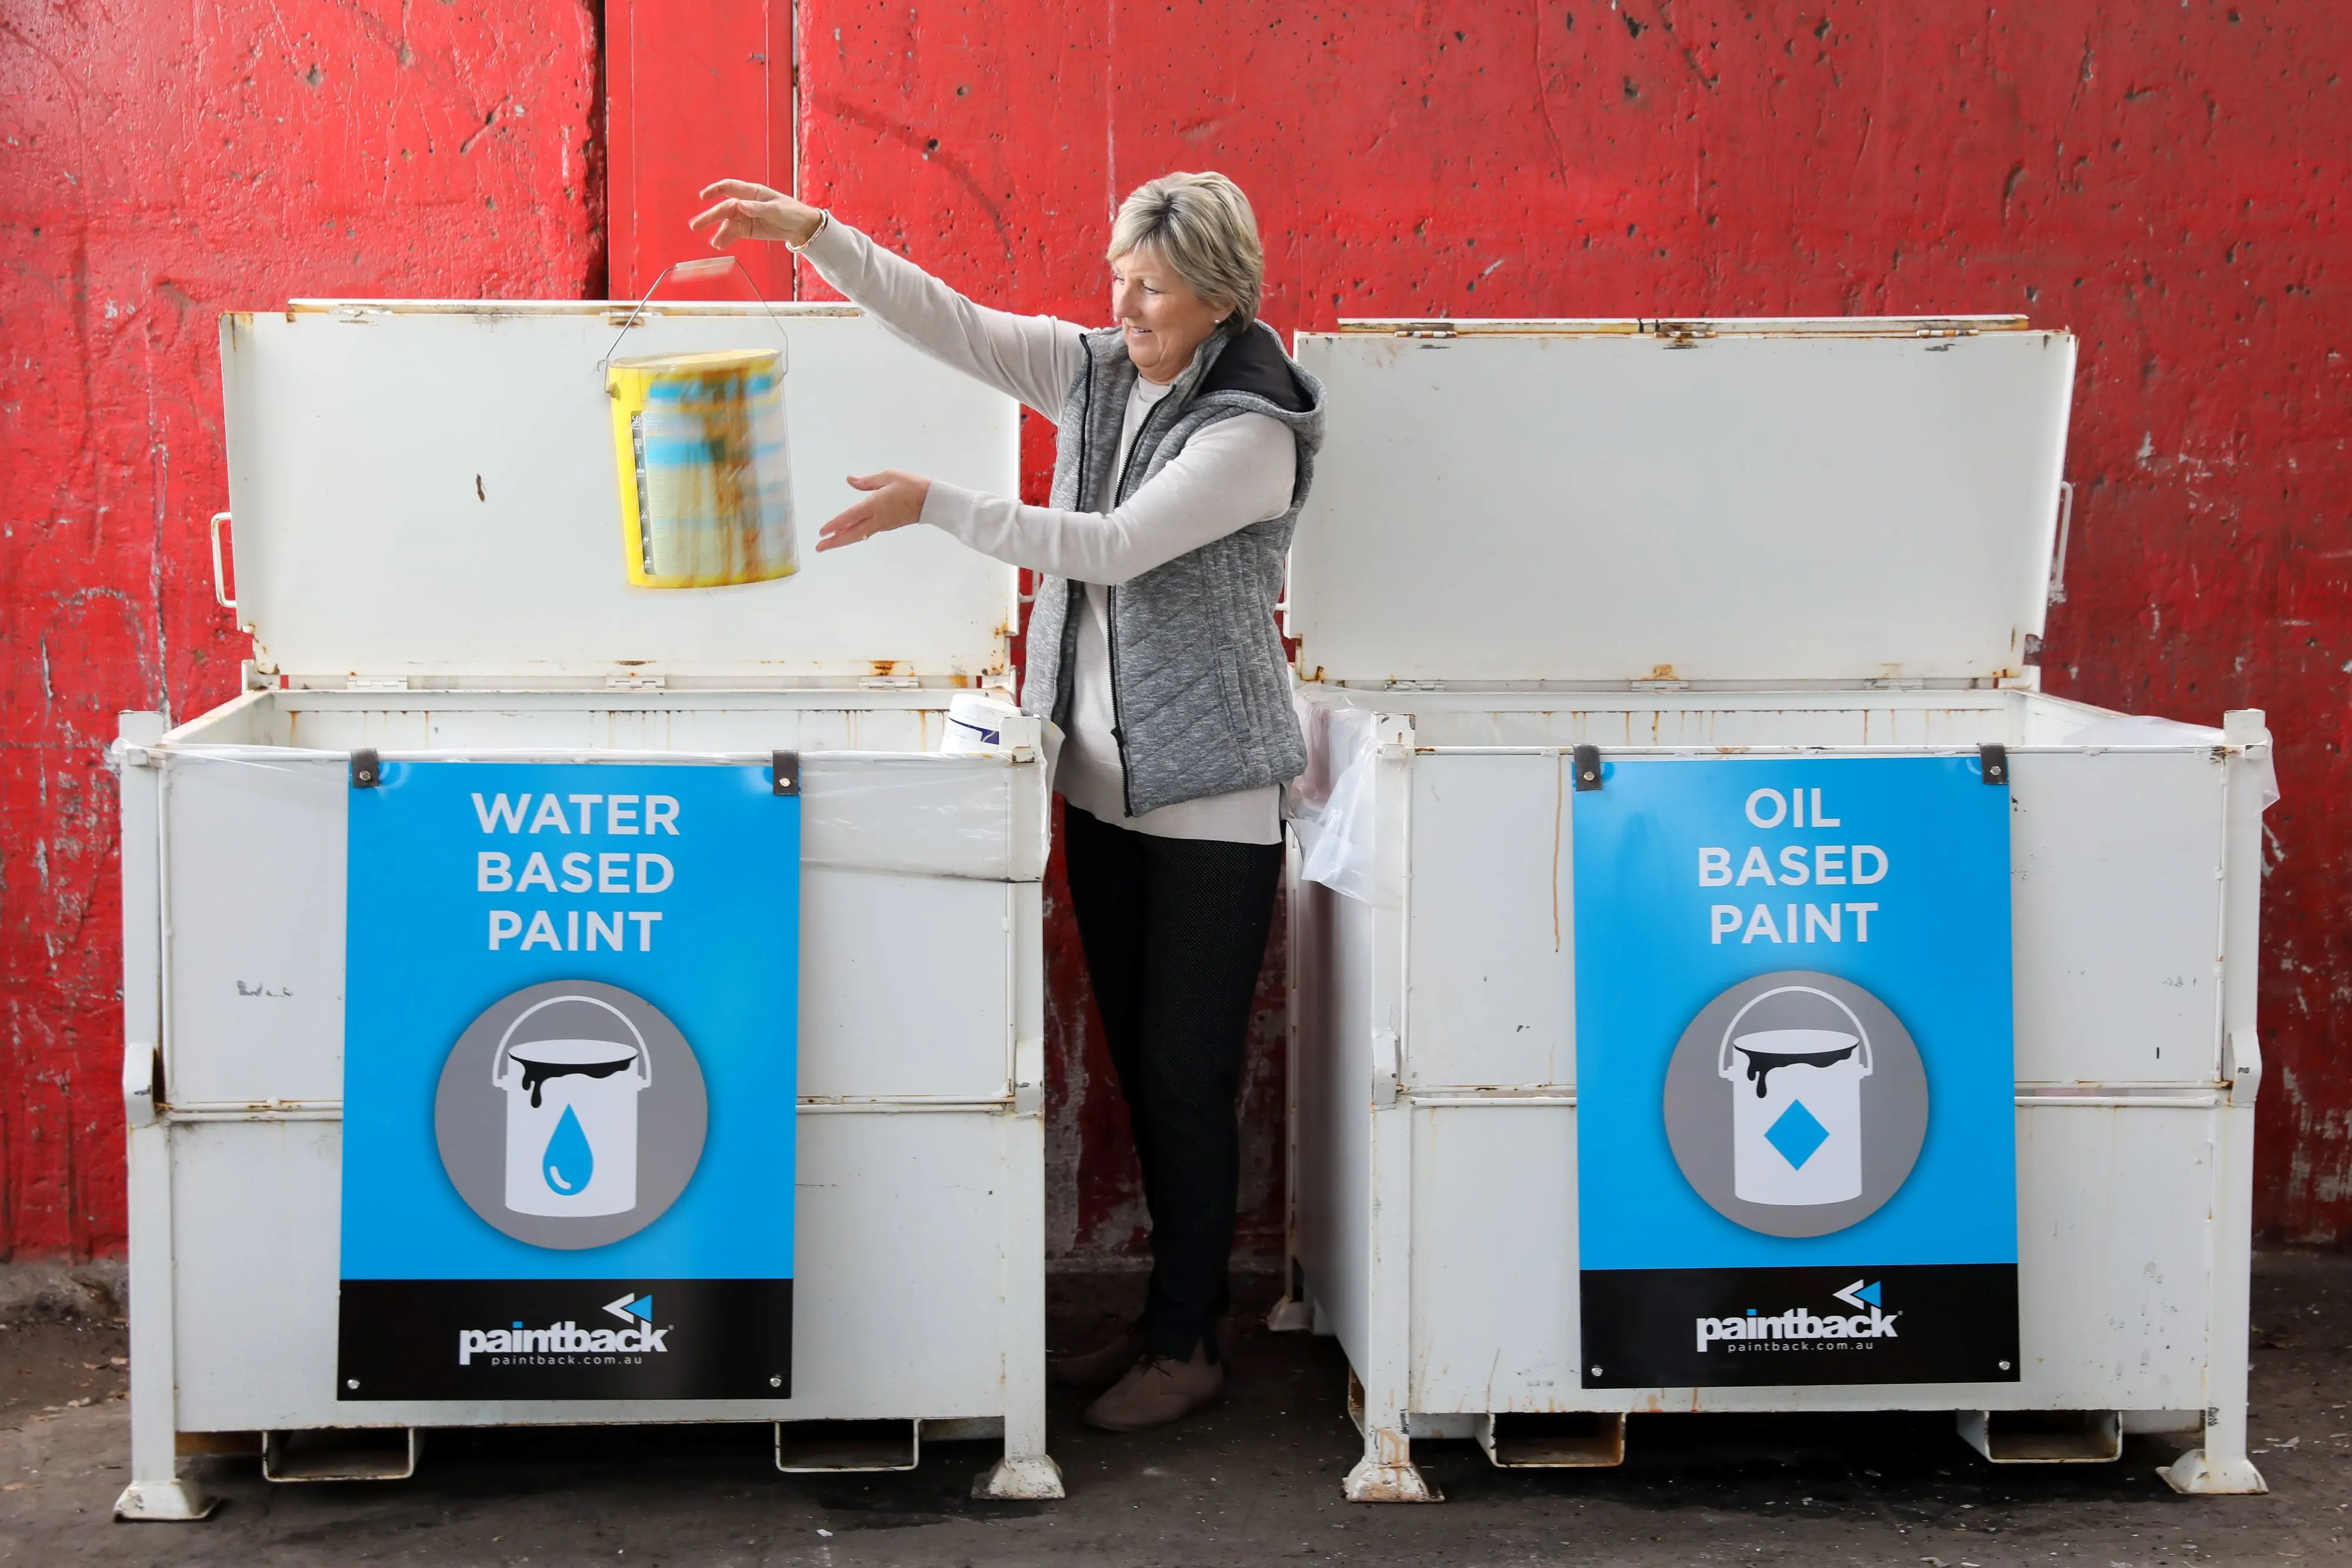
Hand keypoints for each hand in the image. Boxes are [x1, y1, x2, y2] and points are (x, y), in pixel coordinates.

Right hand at [689, 179, 824, 247]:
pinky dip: (726, 239)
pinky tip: (720, 245)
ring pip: (727, 223)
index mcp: (752, 192)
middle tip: (695, 226)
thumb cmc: (791, 211)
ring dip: (719, 232)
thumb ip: (757, 208)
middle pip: (724, 208)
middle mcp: (745, 203)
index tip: (703, 197)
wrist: (801, 227)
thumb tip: (739, 205)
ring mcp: (745, 217)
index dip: (715, 190)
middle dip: (710, 216)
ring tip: (715, 243)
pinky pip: (734, 234)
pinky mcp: (747, 230)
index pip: (729, 187)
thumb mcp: (776, 209)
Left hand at [816, 472, 932, 552]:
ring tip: (830, 542)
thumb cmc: (911, 486)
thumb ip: (867, 481)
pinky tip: (850, 532)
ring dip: (843, 539)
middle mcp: (876, 518)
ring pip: (859, 535)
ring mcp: (882, 524)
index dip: (834, 525)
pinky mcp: (888, 526)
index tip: (822, 532)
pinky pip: (867, 532)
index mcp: (874, 505)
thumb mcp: (888, 476)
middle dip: (834, 542)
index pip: (849, 517)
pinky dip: (855, 534)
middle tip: (819, 547)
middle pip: (851, 534)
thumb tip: (850, 480)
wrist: (932, 501)